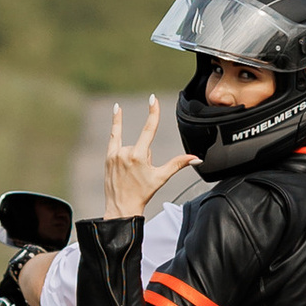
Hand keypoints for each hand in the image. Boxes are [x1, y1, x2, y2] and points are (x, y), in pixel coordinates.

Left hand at [103, 96, 181, 219]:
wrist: (121, 207)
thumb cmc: (143, 193)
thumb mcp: (161, 177)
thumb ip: (178, 164)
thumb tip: (196, 158)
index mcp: (139, 156)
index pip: (149, 129)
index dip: (153, 112)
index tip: (153, 98)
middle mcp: (126, 152)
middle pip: (143, 145)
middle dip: (145, 156)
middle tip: (141, 174)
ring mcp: (115, 154)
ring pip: (131, 146)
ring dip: (134, 157)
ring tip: (131, 174)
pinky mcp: (109, 156)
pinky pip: (114, 136)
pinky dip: (116, 123)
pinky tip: (117, 109)